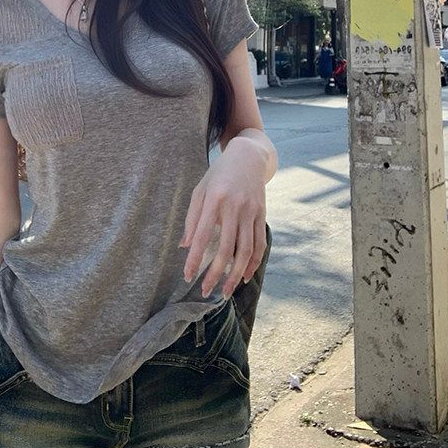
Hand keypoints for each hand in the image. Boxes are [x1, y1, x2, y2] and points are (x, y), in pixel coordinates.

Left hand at [179, 138, 266, 299]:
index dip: (194, 258)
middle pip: (226, 248)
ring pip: (245, 250)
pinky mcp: (262, 214)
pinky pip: (259, 244)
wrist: (249, 156)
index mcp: (215, 199)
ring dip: (235, 275)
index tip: (188, 276)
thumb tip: (185, 246)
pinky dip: (253, 263)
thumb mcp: (200, 189)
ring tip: (225, 291)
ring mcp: (251, 211)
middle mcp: (234, 206)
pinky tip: (243, 276)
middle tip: (206, 292)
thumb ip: (193, 217)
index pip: (203, 235)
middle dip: (215, 274)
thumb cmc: (219, 174)